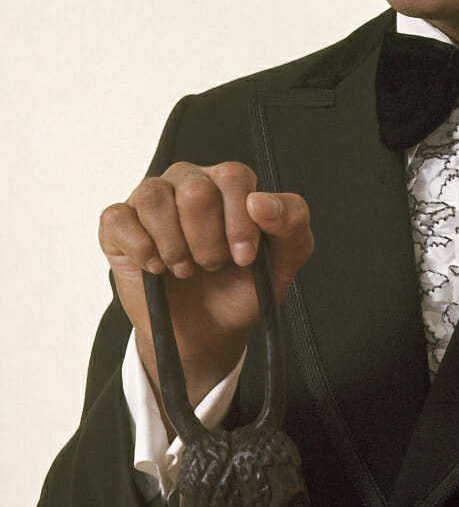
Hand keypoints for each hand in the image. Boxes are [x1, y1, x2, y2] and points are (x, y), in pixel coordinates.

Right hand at [99, 161, 312, 408]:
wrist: (208, 330)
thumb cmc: (243, 286)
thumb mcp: (284, 259)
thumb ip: (291, 221)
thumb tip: (261, 201)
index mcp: (229, 182)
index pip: (233, 176)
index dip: (239, 221)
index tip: (243, 258)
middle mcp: (189, 180)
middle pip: (195, 190)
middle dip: (207, 242)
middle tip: (212, 266)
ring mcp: (152, 198)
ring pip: (154, 197)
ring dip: (174, 246)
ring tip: (185, 269)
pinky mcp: (119, 223)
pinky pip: (119, 218)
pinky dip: (140, 249)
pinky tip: (156, 268)